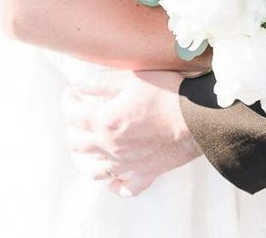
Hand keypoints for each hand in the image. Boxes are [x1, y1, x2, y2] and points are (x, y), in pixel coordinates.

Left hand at [64, 70, 201, 196]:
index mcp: (104, 122)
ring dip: (86, 159)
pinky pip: (126, 188)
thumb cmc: (165, 92)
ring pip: (95, 171)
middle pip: (77, 145)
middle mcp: (110, 147)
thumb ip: (98, 82)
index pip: (72, 115)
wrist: (197, 117)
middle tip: (79, 117)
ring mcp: (127, 164)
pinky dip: (116, 184)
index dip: (68, 101)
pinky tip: (115, 176)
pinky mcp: (146, 173)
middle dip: (72, 128)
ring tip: (90, 146)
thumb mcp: (130, 77)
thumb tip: (76, 86)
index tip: (72, 94)